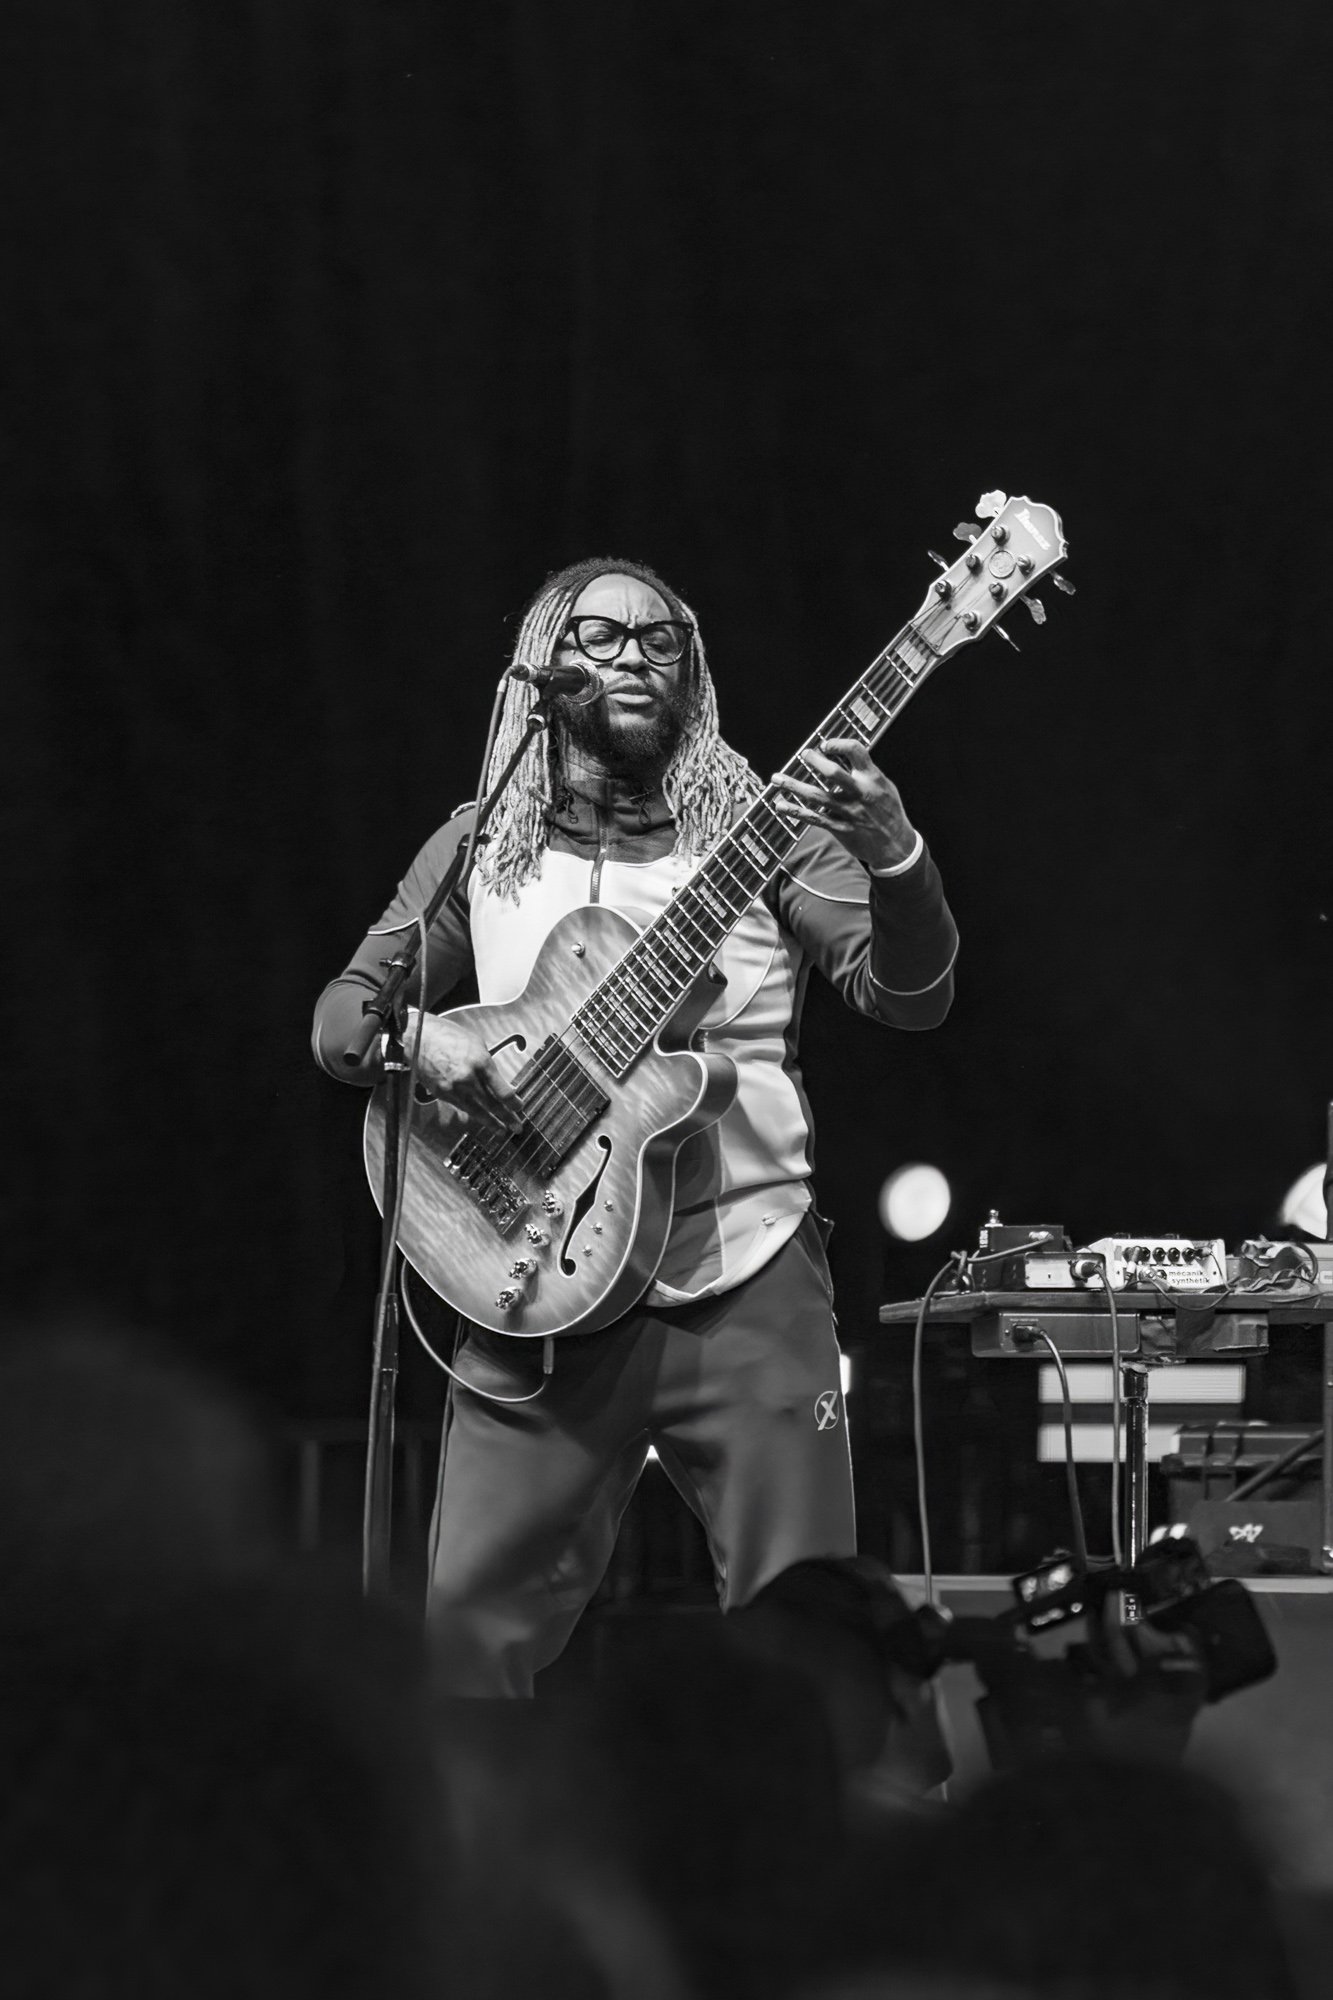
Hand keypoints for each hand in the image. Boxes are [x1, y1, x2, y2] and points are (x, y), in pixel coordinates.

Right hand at [405, 1010, 523, 1137]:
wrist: (418, 1037)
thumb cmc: (448, 1035)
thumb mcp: (476, 1044)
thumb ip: (486, 1064)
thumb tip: (495, 1081)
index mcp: (481, 1062)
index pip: (503, 1090)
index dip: (513, 1102)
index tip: (519, 1107)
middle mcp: (469, 1078)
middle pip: (492, 1104)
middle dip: (507, 1118)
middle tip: (517, 1128)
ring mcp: (454, 1088)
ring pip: (477, 1111)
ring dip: (491, 1123)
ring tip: (501, 1132)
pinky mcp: (442, 1094)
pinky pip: (460, 1107)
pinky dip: (471, 1115)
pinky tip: (479, 1119)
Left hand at [771, 738, 917, 870]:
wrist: (895, 846)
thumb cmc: (888, 811)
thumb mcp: (884, 786)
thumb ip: (864, 771)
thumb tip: (842, 754)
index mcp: (872, 778)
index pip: (856, 751)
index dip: (838, 744)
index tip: (825, 744)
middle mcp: (860, 793)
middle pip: (834, 773)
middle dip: (816, 761)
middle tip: (805, 754)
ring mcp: (848, 812)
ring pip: (817, 797)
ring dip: (794, 786)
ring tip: (776, 779)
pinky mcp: (840, 828)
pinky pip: (813, 818)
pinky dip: (795, 811)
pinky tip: (780, 805)